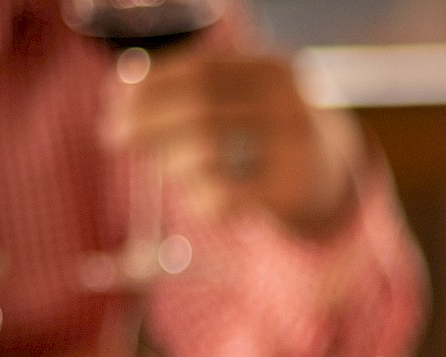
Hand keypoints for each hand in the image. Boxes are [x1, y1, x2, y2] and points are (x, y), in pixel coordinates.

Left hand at [119, 53, 358, 237]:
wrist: (332, 178)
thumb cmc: (263, 132)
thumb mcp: (241, 97)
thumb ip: (191, 88)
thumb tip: (119, 91)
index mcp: (275, 70)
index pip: (200, 68)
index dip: (150, 84)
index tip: (113, 101)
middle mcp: (291, 105)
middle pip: (199, 109)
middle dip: (145, 121)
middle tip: (113, 136)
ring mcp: (297, 151)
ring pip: (206, 154)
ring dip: (168, 163)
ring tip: (166, 169)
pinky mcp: (292, 194)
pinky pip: (222, 196)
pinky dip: (197, 200)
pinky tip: (201, 200)